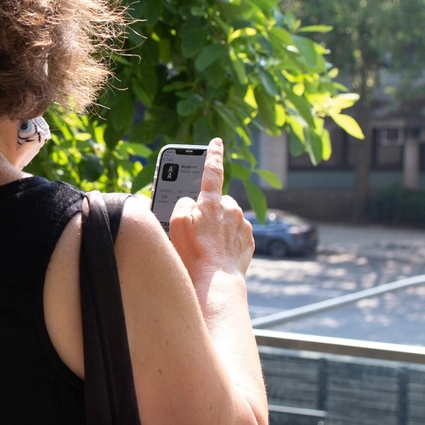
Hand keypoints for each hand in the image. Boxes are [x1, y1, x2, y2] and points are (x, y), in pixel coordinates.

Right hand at [168, 137, 252, 286]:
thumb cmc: (193, 254)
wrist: (216, 282)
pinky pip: (235, 234)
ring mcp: (243, 225)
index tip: (216, 142)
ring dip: (217, 227)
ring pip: (227, 219)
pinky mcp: (249, 241)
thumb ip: (181, 204)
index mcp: (212, 202)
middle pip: (216, 202)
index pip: (212, 172)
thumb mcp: (175, 224)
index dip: (213, 155)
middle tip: (195, 231)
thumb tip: (191, 202)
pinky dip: (226, 241)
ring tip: (205, 247)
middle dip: (207, 211)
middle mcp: (231, 209)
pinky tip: (217, 253)